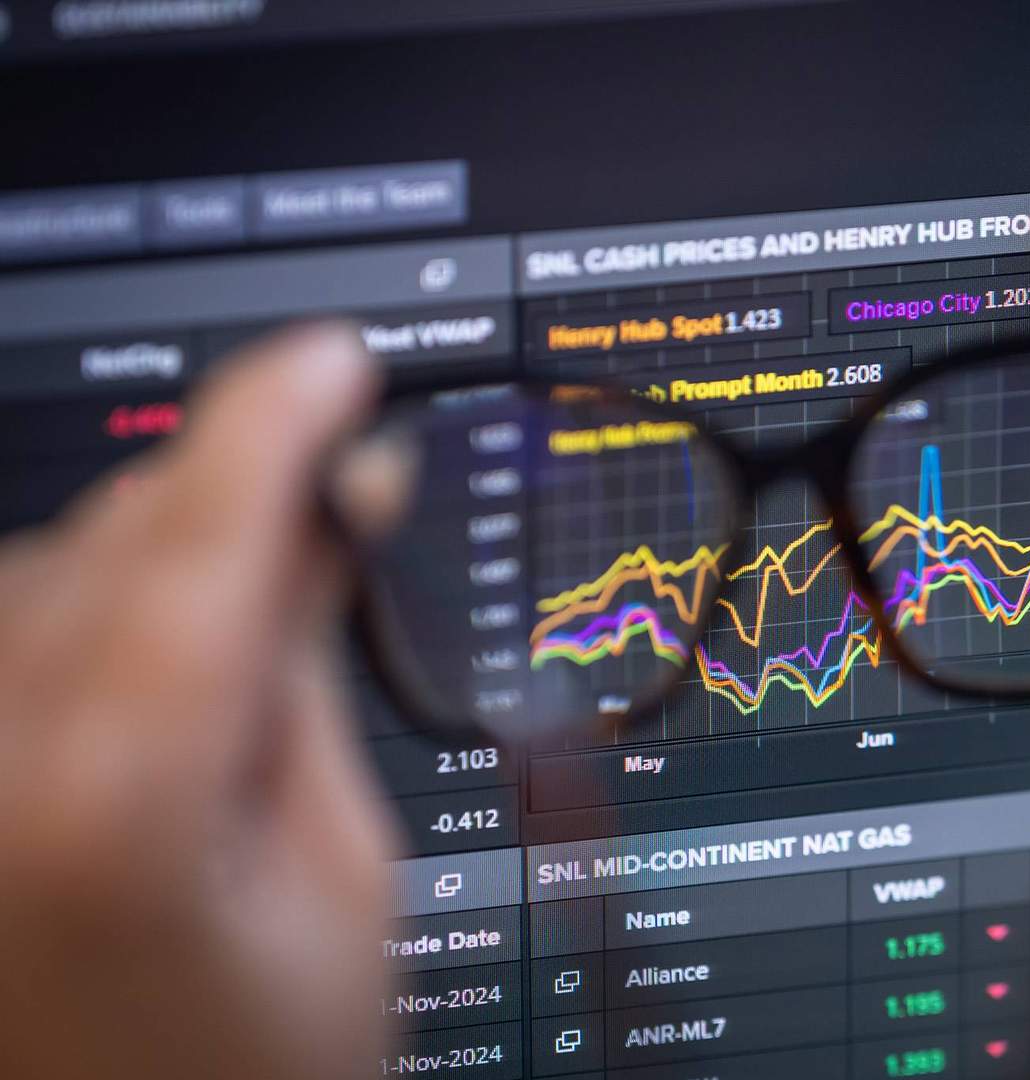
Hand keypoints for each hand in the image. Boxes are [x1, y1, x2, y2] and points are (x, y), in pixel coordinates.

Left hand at [0, 323, 399, 1079]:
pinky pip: (6, 629)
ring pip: (51, 564)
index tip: (339, 362)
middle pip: (119, 529)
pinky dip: (92, 611)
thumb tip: (340, 506)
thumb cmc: (252, 1070)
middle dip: (240, 487)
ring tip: (257, 639)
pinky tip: (163, 679)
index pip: (197, 534)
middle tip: (353, 498)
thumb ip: (311, 668)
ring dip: (165, 553)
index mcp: (115, 802)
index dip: (278, 418)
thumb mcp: (340, 872)